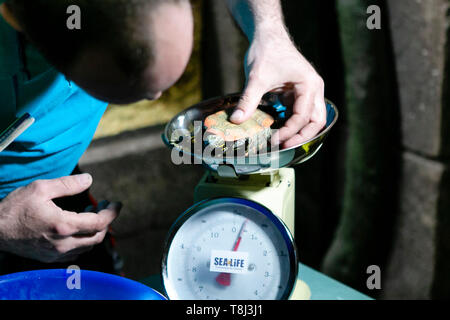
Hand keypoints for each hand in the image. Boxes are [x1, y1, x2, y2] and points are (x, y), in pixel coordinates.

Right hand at [0, 174, 120, 262]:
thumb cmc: (15, 208)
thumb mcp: (40, 188)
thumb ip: (67, 184)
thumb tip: (89, 180)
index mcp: (63, 225)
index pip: (100, 223)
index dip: (112, 213)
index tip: (117, 203)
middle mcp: (63, 243)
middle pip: (98, 236)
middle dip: (105, 220)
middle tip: (102, 205)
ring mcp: (57, 253)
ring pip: (88, 245)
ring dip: (94, 230)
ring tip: (88, 212)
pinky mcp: (50, 257)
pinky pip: (76, 251)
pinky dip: (83, 238)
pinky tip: (76, 226)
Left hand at [230, 31, 326, 148]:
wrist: (267, 36)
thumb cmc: (266, 51)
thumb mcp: (256, 77)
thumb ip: (248, 100)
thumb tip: (236, 120)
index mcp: (310, 85)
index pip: (303, 117)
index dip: (289, 132)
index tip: (274, 141)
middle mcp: (314, 90)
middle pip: (316, 122)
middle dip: (301, 137)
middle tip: (283, 148)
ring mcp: (307, 92)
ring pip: (310, 120)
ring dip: (297, 132)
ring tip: (280, 143)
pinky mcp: (298, 94)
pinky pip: (298, 114)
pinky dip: (290, 124)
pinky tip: (277, 131)